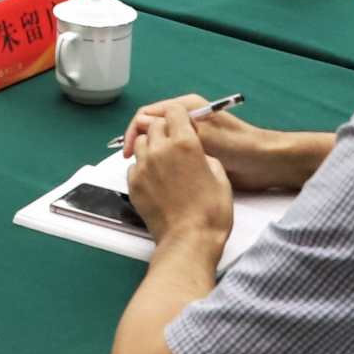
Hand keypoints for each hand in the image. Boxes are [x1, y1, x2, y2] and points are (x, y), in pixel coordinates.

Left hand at [123, 108, 234, 246]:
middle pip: (155, 125)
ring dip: (152, 147)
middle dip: (165, 131)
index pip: (174, 112)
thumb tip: (196, 154)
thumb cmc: (211, 212)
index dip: (180, 117)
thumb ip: (205, 156)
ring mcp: (143, 166)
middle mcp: (160, 150)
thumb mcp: (220, 177)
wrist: (188, 241)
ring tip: (164, 163)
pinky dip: (143, 167)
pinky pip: (134, 165)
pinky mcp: (133, 184)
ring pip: (142, 143)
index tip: (183, 125)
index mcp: (185, 143)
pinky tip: (156, 181)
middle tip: (175, 146)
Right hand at [125, 95, 289, 194]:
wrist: (264, 164)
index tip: (129, 150)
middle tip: (132, 162)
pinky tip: (159, 176)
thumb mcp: (204, 135)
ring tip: (143, 171)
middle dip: (139, 143)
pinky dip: (162, 164)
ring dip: (150, 154)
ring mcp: (191, 137)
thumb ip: (173, 128)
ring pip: (160, 143)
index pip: (149, 114)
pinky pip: (171, 156)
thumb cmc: (239, 146)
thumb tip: (142, 122)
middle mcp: (188, 120)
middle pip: (152, 128)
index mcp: (188, 107)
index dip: (135, 131)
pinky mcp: (196, 153)